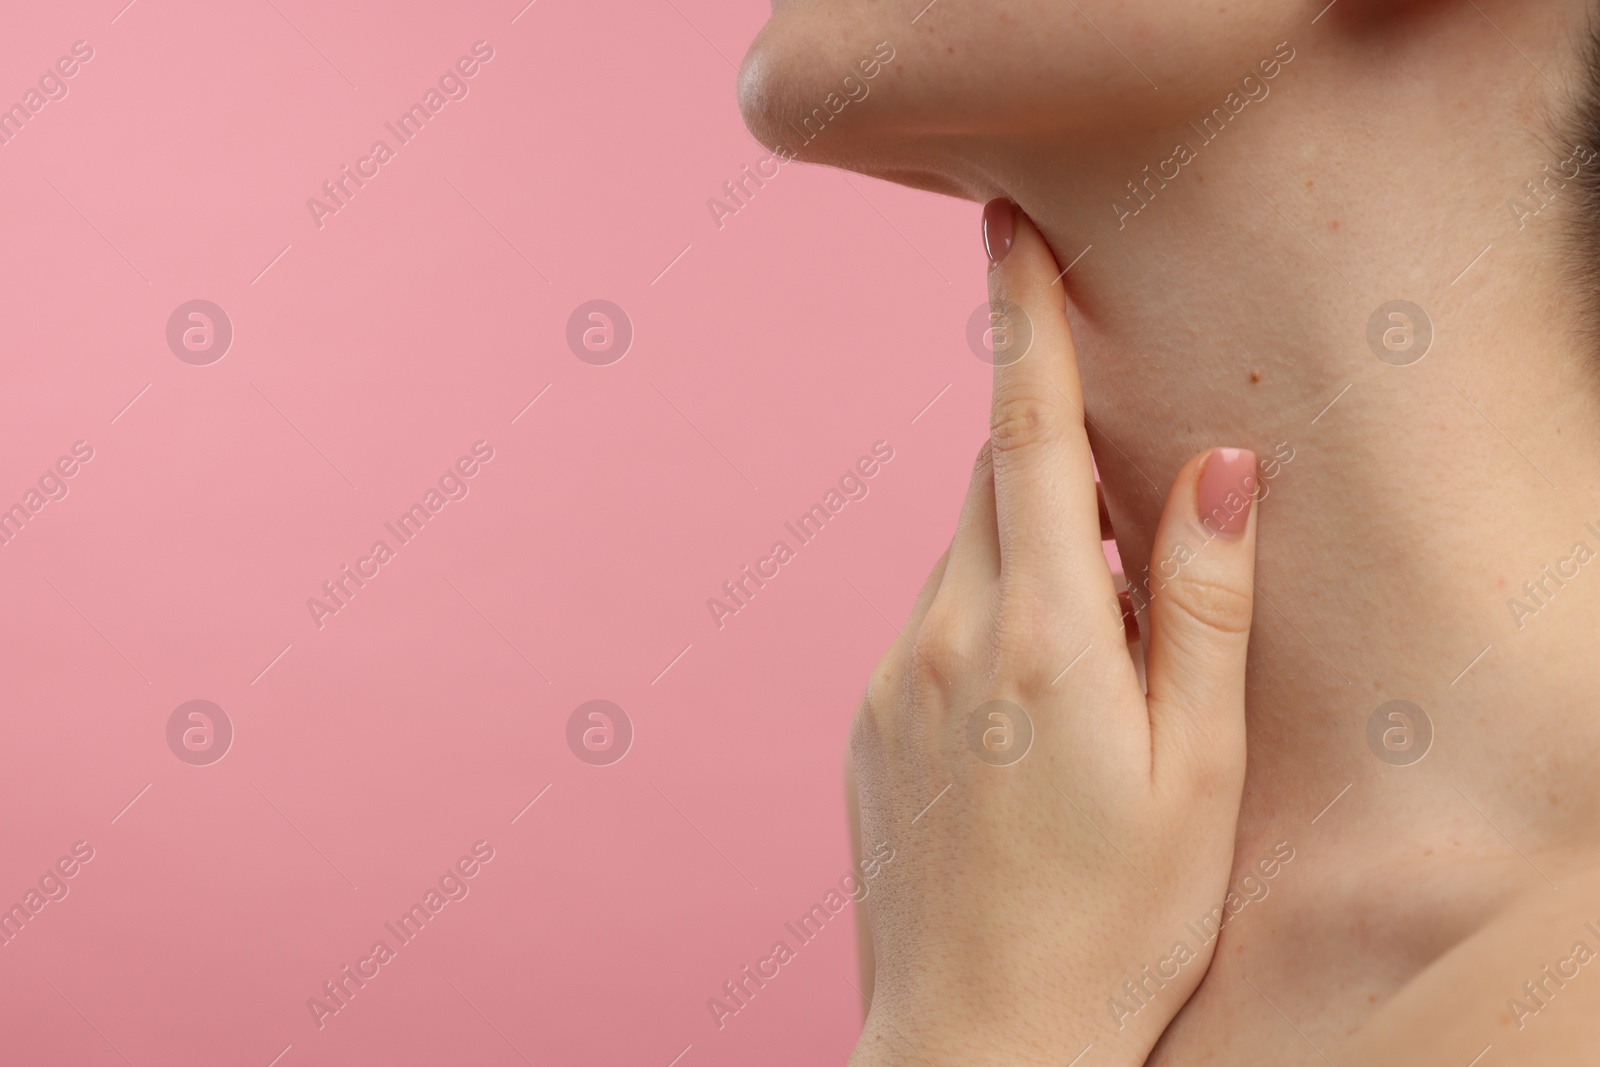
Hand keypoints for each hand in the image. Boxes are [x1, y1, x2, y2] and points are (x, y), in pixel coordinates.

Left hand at [846, 200, 1261, 1066]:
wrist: (978, 1045)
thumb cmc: (1120, 921)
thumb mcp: (1200, 768)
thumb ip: (1201, 604)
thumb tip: (1215, 465)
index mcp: (1041, 637)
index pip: (1023, 436)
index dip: (1021, 323)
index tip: (1005, 230)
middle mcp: (945, 636)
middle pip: (993, 491)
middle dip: (1055, 484)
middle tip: (1124, 579)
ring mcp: (892, 678)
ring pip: (963, 562)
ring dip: (1026, 575)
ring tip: (1084, 700)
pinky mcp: (866, 720)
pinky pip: (930, 627)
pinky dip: (983, 634)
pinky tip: (1025, 739)